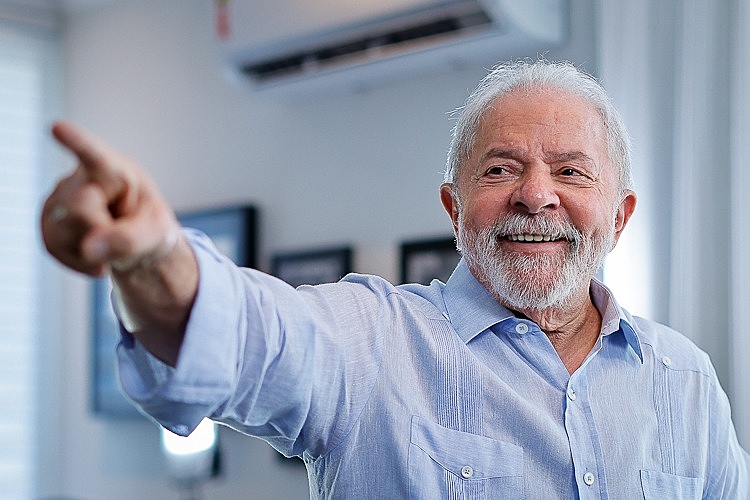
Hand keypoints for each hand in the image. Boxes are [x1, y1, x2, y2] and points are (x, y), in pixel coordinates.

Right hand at [41, 121, 180, 275]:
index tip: (58, 127)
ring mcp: (60, 196)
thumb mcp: (155, 235)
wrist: (137, 240)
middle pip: (77, 210)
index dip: (76, 141)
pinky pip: (52, 246)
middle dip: (100, 231)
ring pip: (60, 230)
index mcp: (116, 170)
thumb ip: (129, 241)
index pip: (95, 156)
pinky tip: (95, 254)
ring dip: (87, 249)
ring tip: (110, 241)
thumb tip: (90, 249)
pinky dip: (77, 260)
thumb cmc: (150, 228)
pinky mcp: (48, 217)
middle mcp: (82, 176)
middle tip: (123, 233)